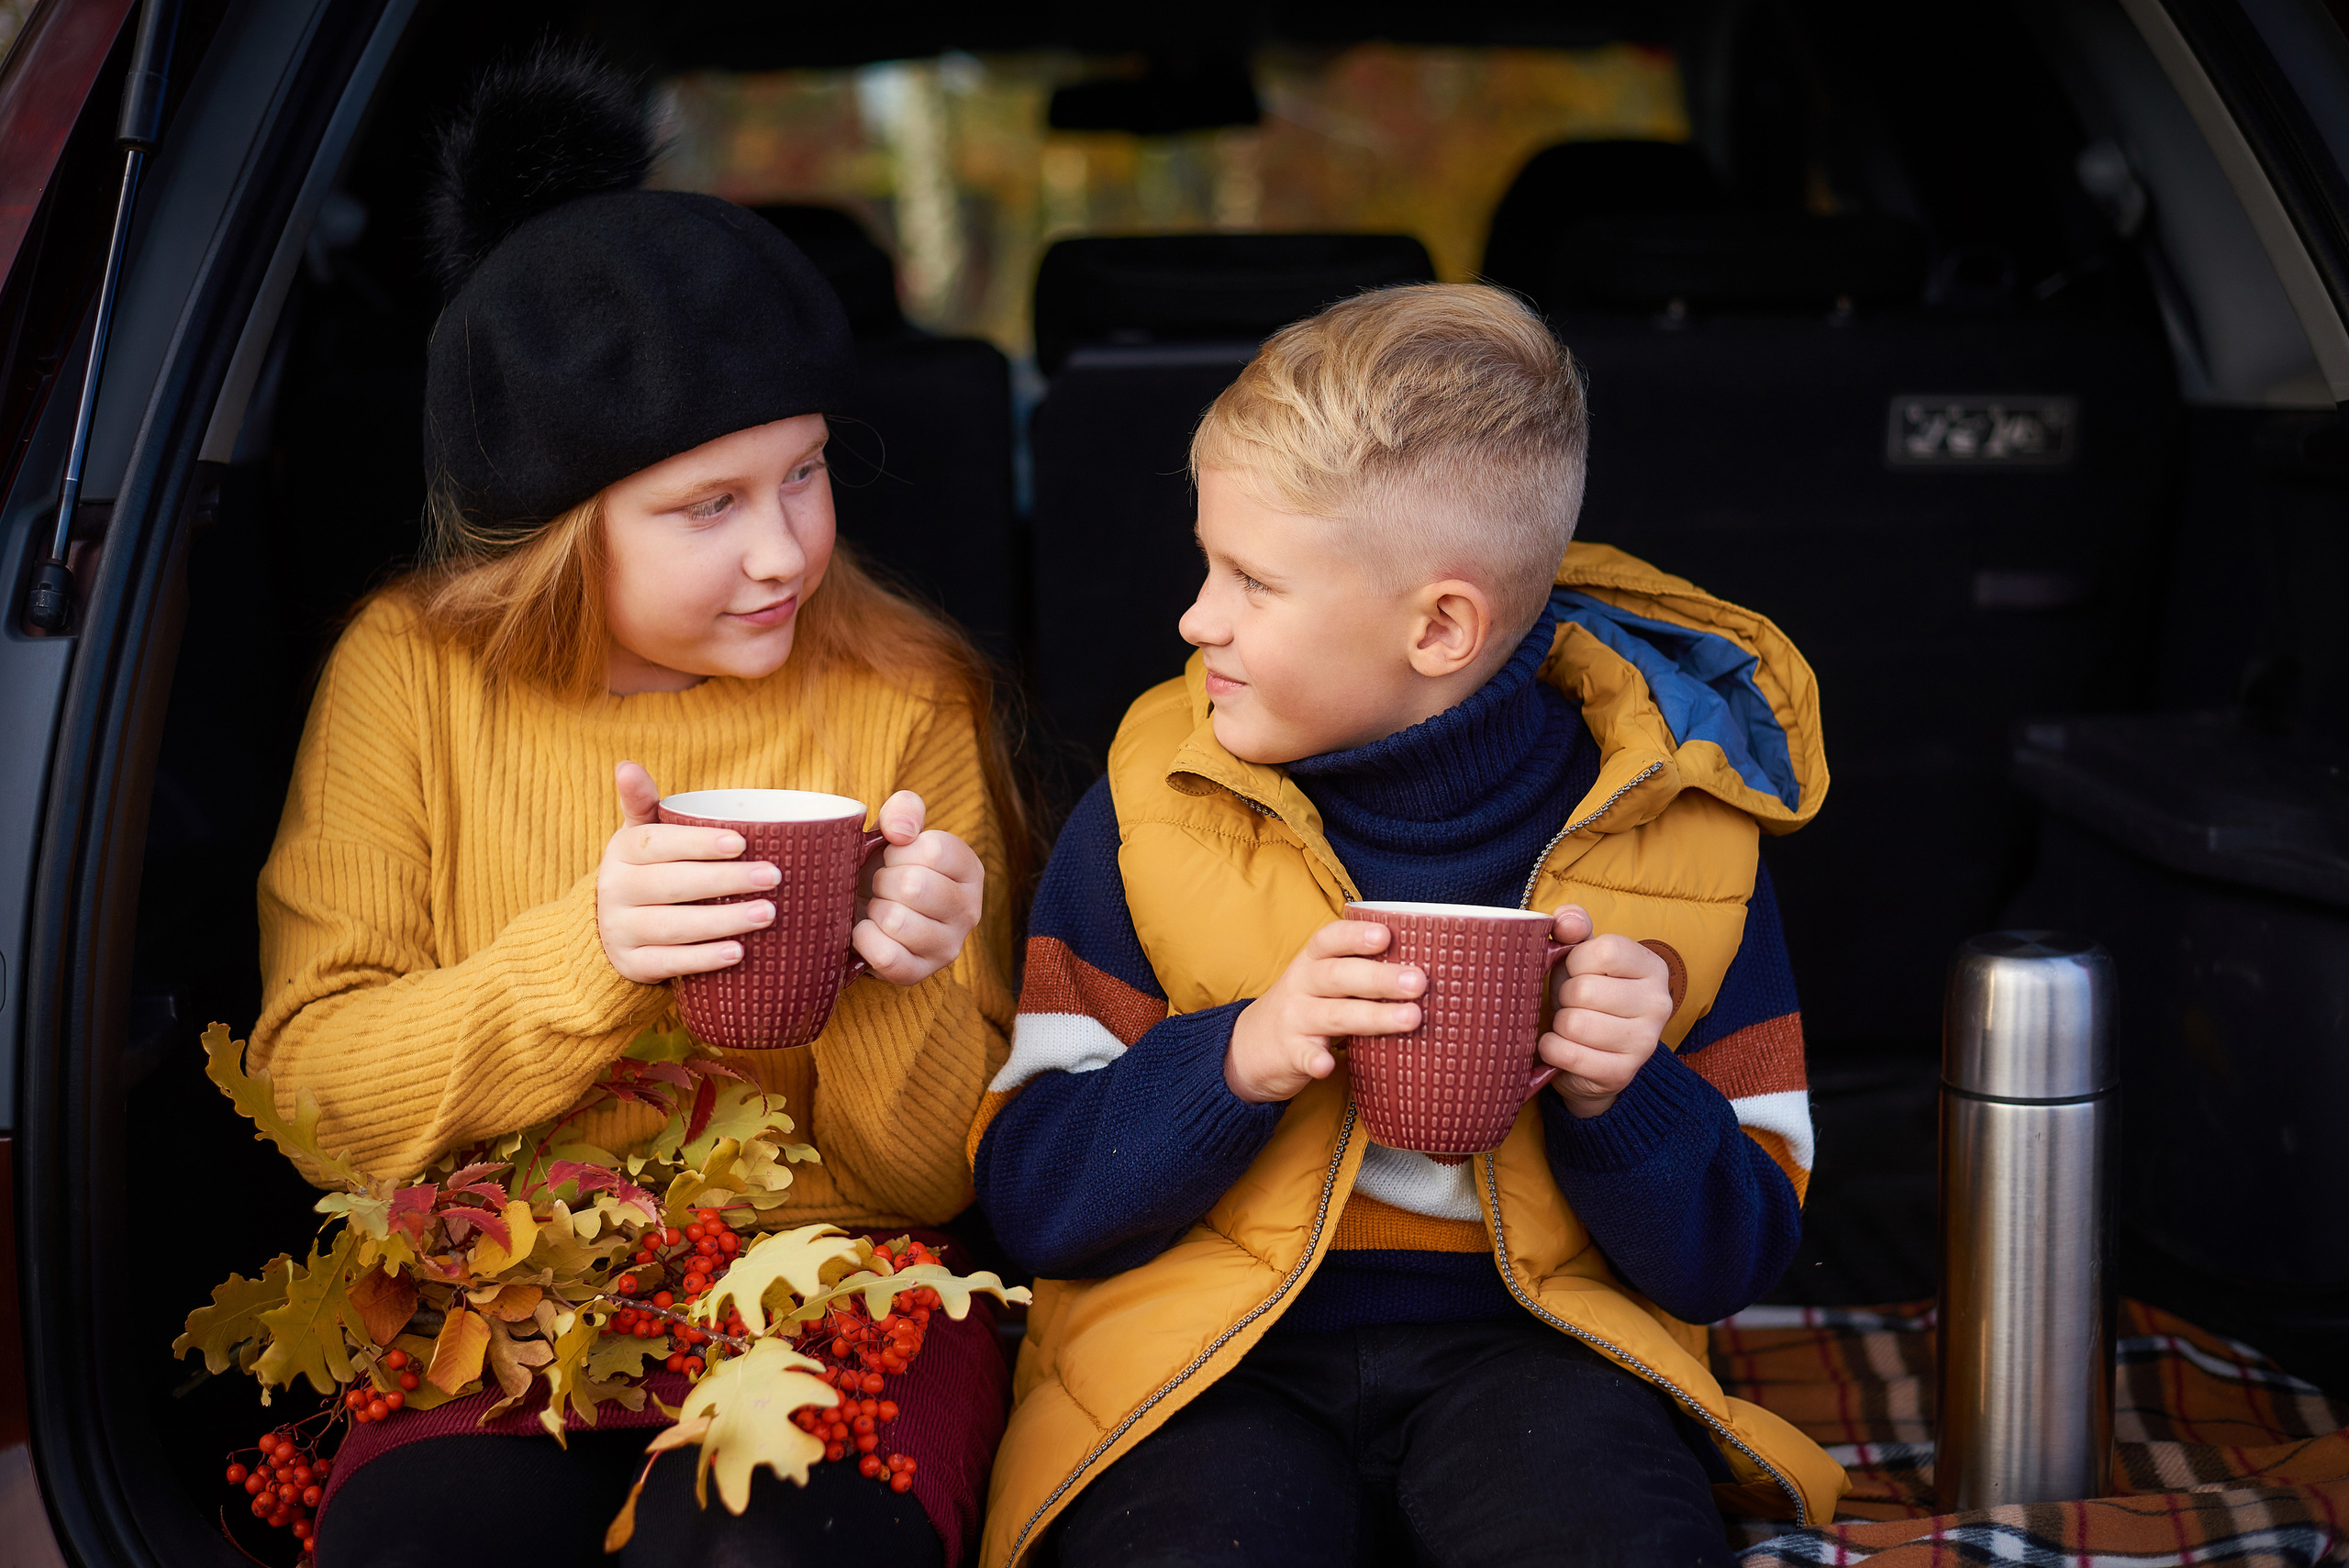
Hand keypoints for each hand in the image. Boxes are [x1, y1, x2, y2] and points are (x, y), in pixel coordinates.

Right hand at [597, 762, 783, 982]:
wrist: (608, 927)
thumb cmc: (645, 870)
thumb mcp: (640, 834)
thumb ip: (642, 801)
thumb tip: (627, 764)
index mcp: (622, 851)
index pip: (657, 843)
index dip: (698, 843)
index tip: (741, 842)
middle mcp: (615, 890)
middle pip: (672, 884)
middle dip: (725, 880)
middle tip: (773, 877)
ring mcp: (621, 931)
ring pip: (673, 927)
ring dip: (723, 921)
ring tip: (768, 914)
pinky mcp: (633, 965)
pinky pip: (668, 964)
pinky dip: (703, 960)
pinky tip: (738, 953)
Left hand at [850, 790, 984, 986]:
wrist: (866, 911)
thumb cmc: (886, 867)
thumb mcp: (896, 830)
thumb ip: (904, 810)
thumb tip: (901, 830)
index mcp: (970, 870)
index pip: (935, 850)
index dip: (900, 850)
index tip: (893, 856)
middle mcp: (970, 910)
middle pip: (915, 886)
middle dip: (883, 881)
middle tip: (881, 885)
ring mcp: (948, 947)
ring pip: (898, 922)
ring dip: (874, 911)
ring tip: (878, 908)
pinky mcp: (920, 974)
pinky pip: (885, 956)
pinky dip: (864, 939)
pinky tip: (866, 931)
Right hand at [1226, 920, 1425, 1104]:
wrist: (1249, 1047)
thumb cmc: (1305, 1008)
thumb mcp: (1322, 982)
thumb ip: (1358, 973)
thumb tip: (1426, 966)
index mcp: (1311, 962)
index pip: (1330, 939)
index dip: (1356, 935)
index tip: (1387, 935)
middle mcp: (1301, 985)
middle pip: (1339, 976)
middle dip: (1381, 977)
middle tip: (1419, 981)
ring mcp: (1294, 1019)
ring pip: (1334, 1014)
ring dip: (1373, 1016)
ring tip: (1410, 1019)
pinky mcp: (1288, 1053)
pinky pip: (1303, 1056)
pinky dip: (1314, 1060)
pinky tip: (1328, 1066)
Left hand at [1539, 904, 1674, 1117]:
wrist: (1589, 1057)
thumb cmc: (1583, 995)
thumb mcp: (1579, 955)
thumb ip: (1573, 925)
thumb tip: (1568, 921)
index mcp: (1652, 966)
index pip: (1605, 951)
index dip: (1575, 961)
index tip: (1576, 972)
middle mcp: (1658, 1003)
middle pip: (1585, 990)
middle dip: (1564, 997)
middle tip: (1572, 1004)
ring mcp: (1645, 1042)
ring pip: (1575, 1024)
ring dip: (1559, 1025)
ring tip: (1569, 1026)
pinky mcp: (1622, 1073)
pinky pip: (1568, 1054)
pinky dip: (1551, 1049)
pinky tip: (1560, 1047)